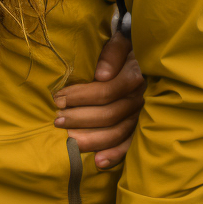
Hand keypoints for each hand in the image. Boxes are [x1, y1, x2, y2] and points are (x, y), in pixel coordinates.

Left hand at [52, 30, 143, 169]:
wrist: (146, 54)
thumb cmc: (127, 47)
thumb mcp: (121, 41)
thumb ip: (112, 54)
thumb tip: (101, 75)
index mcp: (134, 76)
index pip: (105, 91)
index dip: (80, 96)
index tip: (57, 99)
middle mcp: (139, 99)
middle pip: (109, 115)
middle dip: (80, 118)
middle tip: (56, 120)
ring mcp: (141, 115)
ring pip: (118, 133)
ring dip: (93, 139)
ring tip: (69, 142)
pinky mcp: (140, 127)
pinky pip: (130, 144)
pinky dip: (116, 155)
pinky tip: (99, 162)